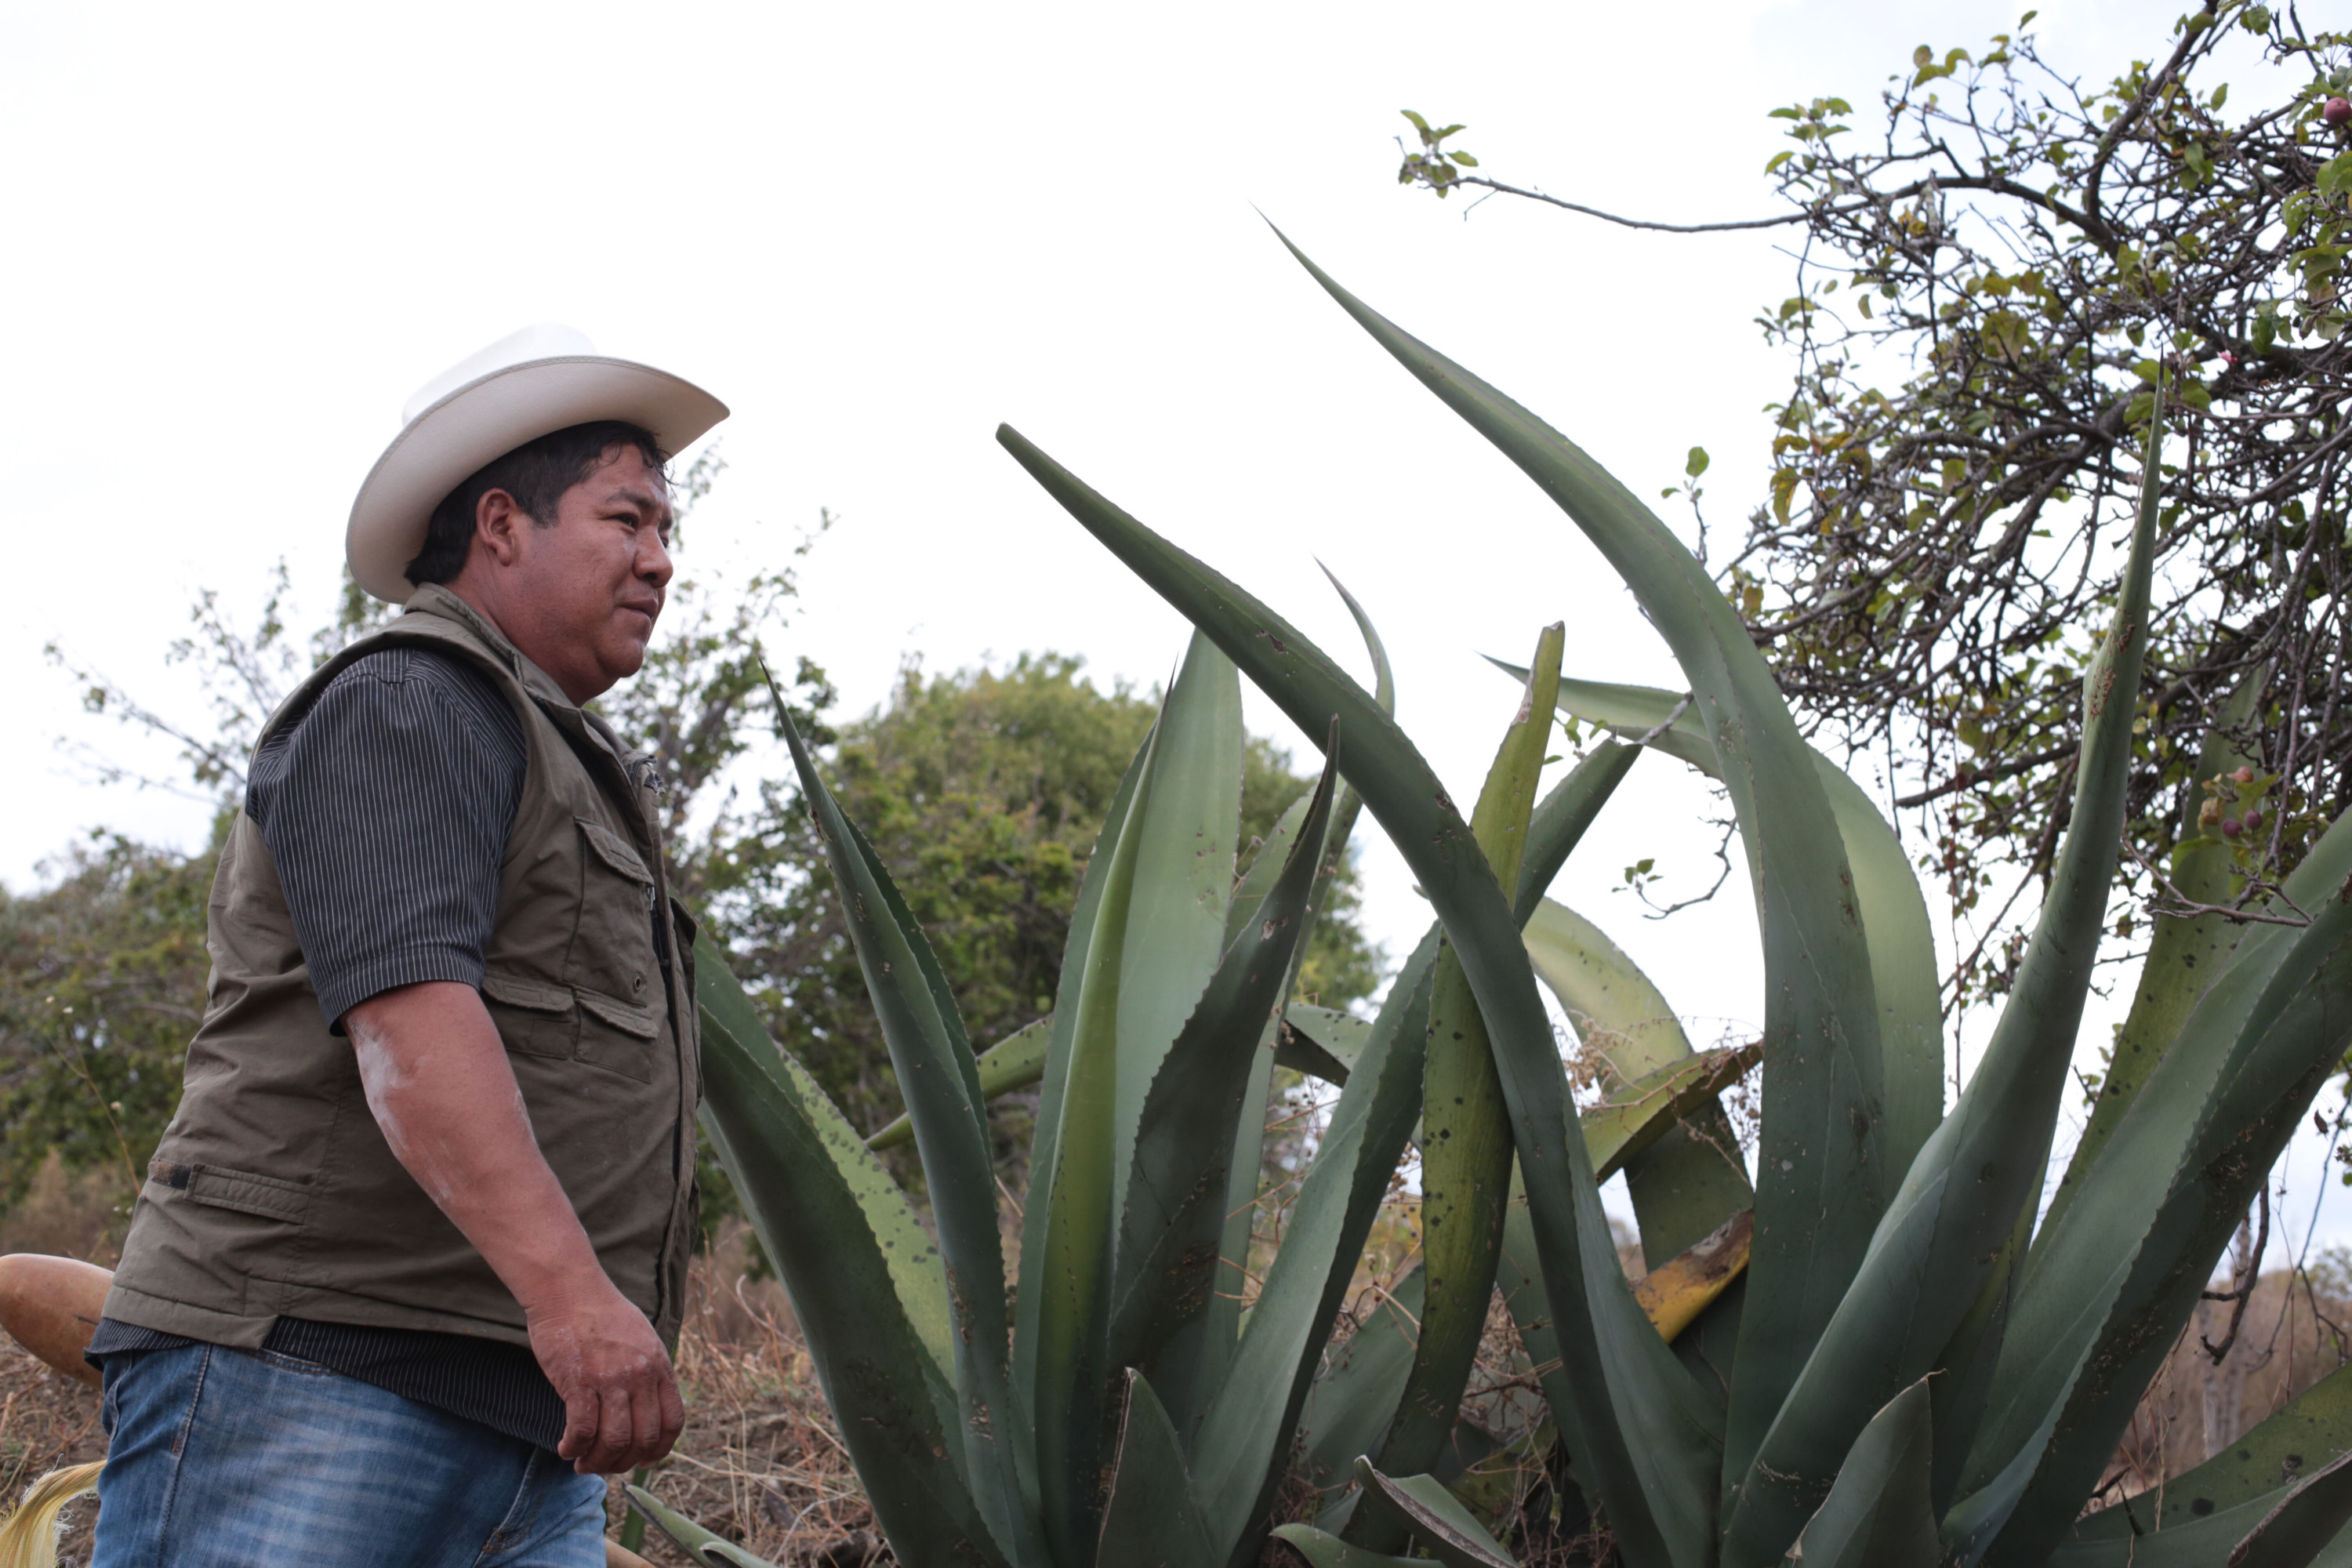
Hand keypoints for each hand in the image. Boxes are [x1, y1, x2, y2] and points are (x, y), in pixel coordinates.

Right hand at [525, 1273, 685, 1474]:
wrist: (570, 1290)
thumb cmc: (603, 1314)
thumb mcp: (642, 1339)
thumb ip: (648, 1372)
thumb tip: (647, 1408)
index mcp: (659, 1366)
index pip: (672, 1421)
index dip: (659, 1450)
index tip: (644, 1461)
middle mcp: (640, 1376)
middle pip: (643, 1438)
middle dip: (624, 1462)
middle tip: (605, 1466)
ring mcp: (611, 1380)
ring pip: (614, 1440)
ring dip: (598, 1462)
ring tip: (583, 1464)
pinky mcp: (579, 1382)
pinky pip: (582, 1430)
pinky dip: (574, 1448)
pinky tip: (566, 1448)